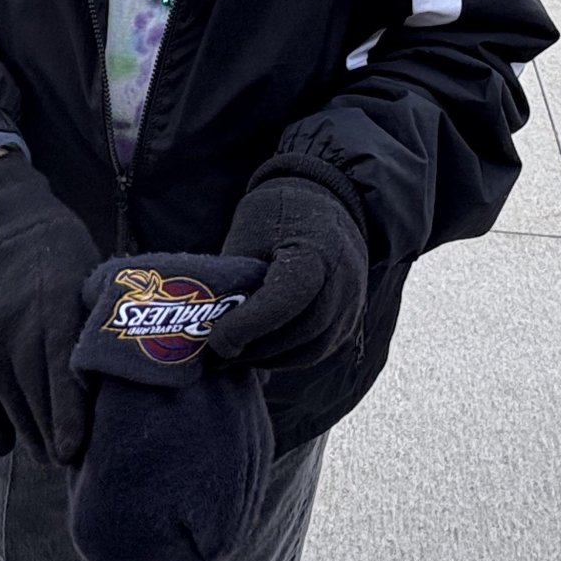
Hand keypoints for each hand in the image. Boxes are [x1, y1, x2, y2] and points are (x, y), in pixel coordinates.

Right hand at [0, 148, 97, 464]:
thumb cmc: (57, 249)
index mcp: (54, 310)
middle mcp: (16, 331)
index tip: (76, 453)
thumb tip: (117, 375)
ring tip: (54, 454)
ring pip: (13, 410)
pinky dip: (2, 426)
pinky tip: (15, 445)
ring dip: (34, 436)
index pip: (61, 379)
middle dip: (58, 439)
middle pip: (38, 405)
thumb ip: (93, 325)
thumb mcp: (85, 276)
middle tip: (80, 462)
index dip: (69, 423)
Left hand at [207, 172, 368, 371]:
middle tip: (221, 356)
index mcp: (315, 253)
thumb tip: (208, 324)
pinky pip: (320, 349)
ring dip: (272, 359)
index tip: (218, 340)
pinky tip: (262, 352)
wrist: (323, 200)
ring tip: (238, 356)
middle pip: (300, 333)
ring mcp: (352, 303)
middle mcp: (342, 281)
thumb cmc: (278, 212)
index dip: (247, 325)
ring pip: (311, 350)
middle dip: (257, 350)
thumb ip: (236, 278)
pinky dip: (289, 357)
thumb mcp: (249, 232)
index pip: (283, 301)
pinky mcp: (351, 318)